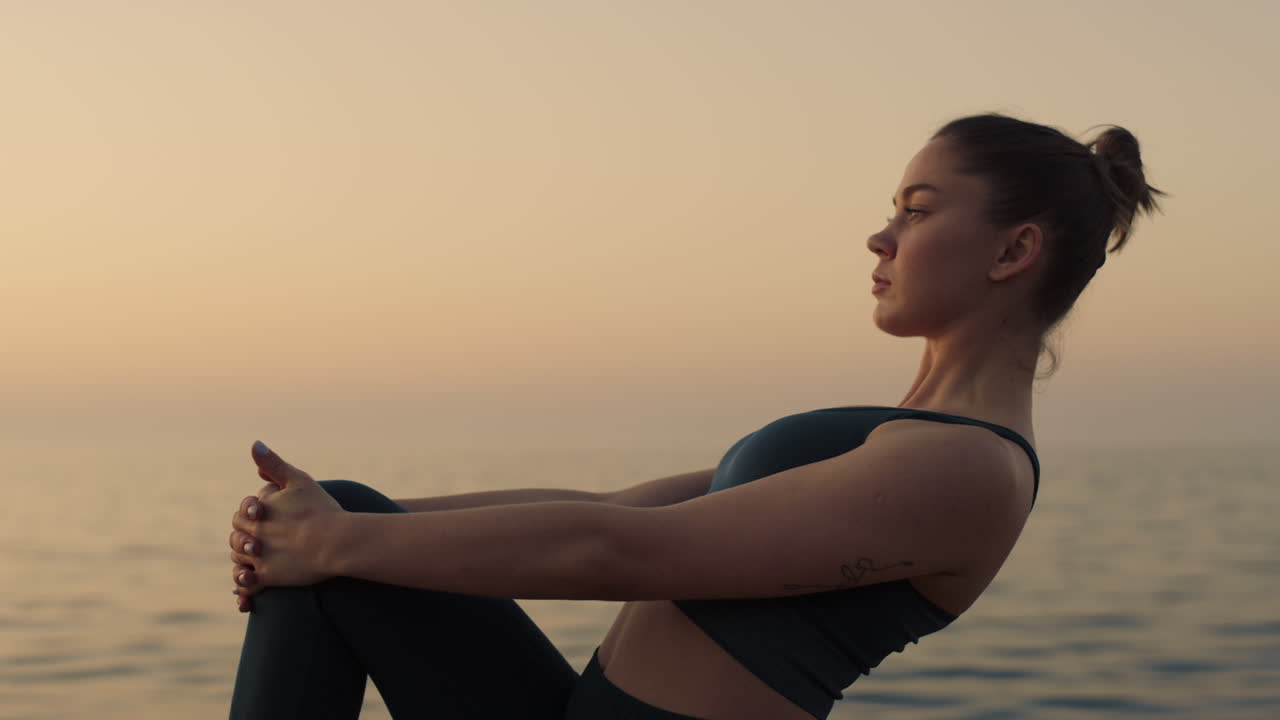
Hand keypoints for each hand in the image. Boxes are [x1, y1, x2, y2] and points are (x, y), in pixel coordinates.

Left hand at [230, 441, 344, 610]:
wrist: (337, 541)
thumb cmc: (321, 509)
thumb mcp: (298, 480)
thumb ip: (274, 465)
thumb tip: (254, 444)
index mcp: (258, 511)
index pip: (242, 512)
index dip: (250, 513)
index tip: (261, 514)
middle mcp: (254, 534)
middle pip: (237, 536)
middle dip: (244, 536)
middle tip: (257, 539)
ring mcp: (259, 557)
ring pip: (239, 559)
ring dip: (243, 558)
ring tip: (254, 559)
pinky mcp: (267, 577)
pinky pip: (246, 585)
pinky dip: (243, 587)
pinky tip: (246, 587)